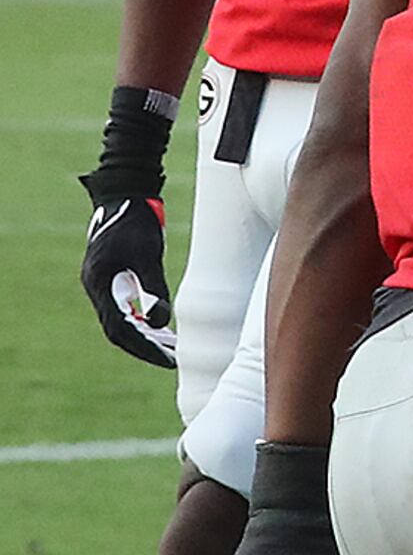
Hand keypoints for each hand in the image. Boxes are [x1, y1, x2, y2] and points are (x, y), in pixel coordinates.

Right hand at [81, 85, 175, 368]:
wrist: (126, 194)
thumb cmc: (137, 221)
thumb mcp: (147, 254)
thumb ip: (153, 286)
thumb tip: (159, 320)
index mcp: (100, 284)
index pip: (119, 329)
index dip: (142, 348)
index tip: (166, 360)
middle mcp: (97, 286)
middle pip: (118, 329)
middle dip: (145, 347)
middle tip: (172, 361)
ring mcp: (103, 281)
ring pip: (122, 319)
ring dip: (145, 335)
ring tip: (172, 350)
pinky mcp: (113, 275)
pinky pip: (125, 306)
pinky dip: (143, 319)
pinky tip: (163, 326)